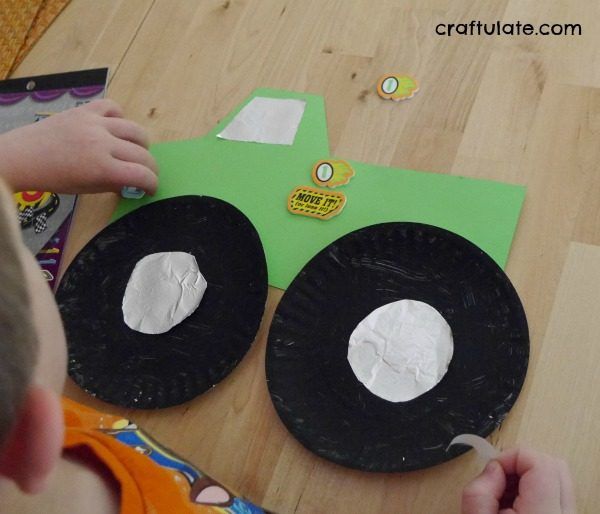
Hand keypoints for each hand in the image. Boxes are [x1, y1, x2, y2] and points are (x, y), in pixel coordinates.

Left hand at [0, 99, 157, 194]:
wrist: (21, 157)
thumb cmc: (54, 178)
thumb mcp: (87, 188)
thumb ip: (115, 183)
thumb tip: (134, 183)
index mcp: (102, 168)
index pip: (142, 175)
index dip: (152, 184)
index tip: (150, 188)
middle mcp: (102, 143)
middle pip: (142, 154)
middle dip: (149, 168)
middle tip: (143, 173)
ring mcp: (94, 123)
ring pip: (135, 130)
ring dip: (140, 144)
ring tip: (133, 151)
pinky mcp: (85, 110)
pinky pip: (113, 107)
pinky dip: (120, 118)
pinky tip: (115, 128)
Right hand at [462, 448, 575, 513]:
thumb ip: (480, 489)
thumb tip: (493, 468)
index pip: (539, 461)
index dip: (512, 456)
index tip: (494, 469)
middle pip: (554, 463)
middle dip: (522, 462)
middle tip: (500, 478)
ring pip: (557, 476)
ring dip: (529, 475)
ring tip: (507, 495)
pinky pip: (557, 491)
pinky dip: (536, 489)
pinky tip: (517, 504)